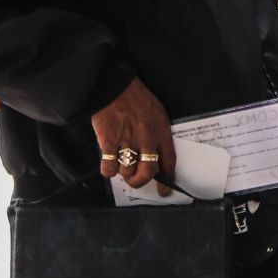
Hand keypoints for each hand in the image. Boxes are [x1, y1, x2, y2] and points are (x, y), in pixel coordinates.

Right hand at [93, 77, 173, 193]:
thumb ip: (157, 134)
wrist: (114, 87)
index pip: (169, 161)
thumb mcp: (156, 114)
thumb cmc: (136, 98)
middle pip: (147, 173)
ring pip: (127, 172)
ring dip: (122, 173)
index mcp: (161, 131)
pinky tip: (108, 163)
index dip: (168, 179)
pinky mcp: (109, 142)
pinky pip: (109, 168)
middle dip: (140, 182)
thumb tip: (155, 155)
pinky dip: (108, 170)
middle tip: (135, 180)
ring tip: (120, 163)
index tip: (165, 190)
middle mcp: (147, 138)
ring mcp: (128, 141)